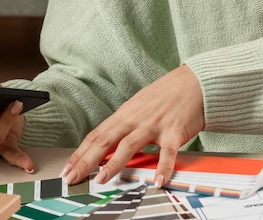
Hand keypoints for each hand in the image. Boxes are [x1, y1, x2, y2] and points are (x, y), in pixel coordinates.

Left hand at [62, 65, 203, 186]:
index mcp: (126, 113)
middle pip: (107, 140)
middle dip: (87, 160)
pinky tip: (158, 181)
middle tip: (72, 177)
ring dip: (115, 163)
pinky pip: (168, 152)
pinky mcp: (175, 131)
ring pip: (130, 145)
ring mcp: (155, 124)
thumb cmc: (167, 93)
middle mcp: (137, 118)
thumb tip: (108, 142)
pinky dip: (163, 167)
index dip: (81, 152)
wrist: (194, 81)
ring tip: (102, 179)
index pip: (98, 134)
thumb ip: (125, 123)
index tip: (68, 168)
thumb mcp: (140, 104)